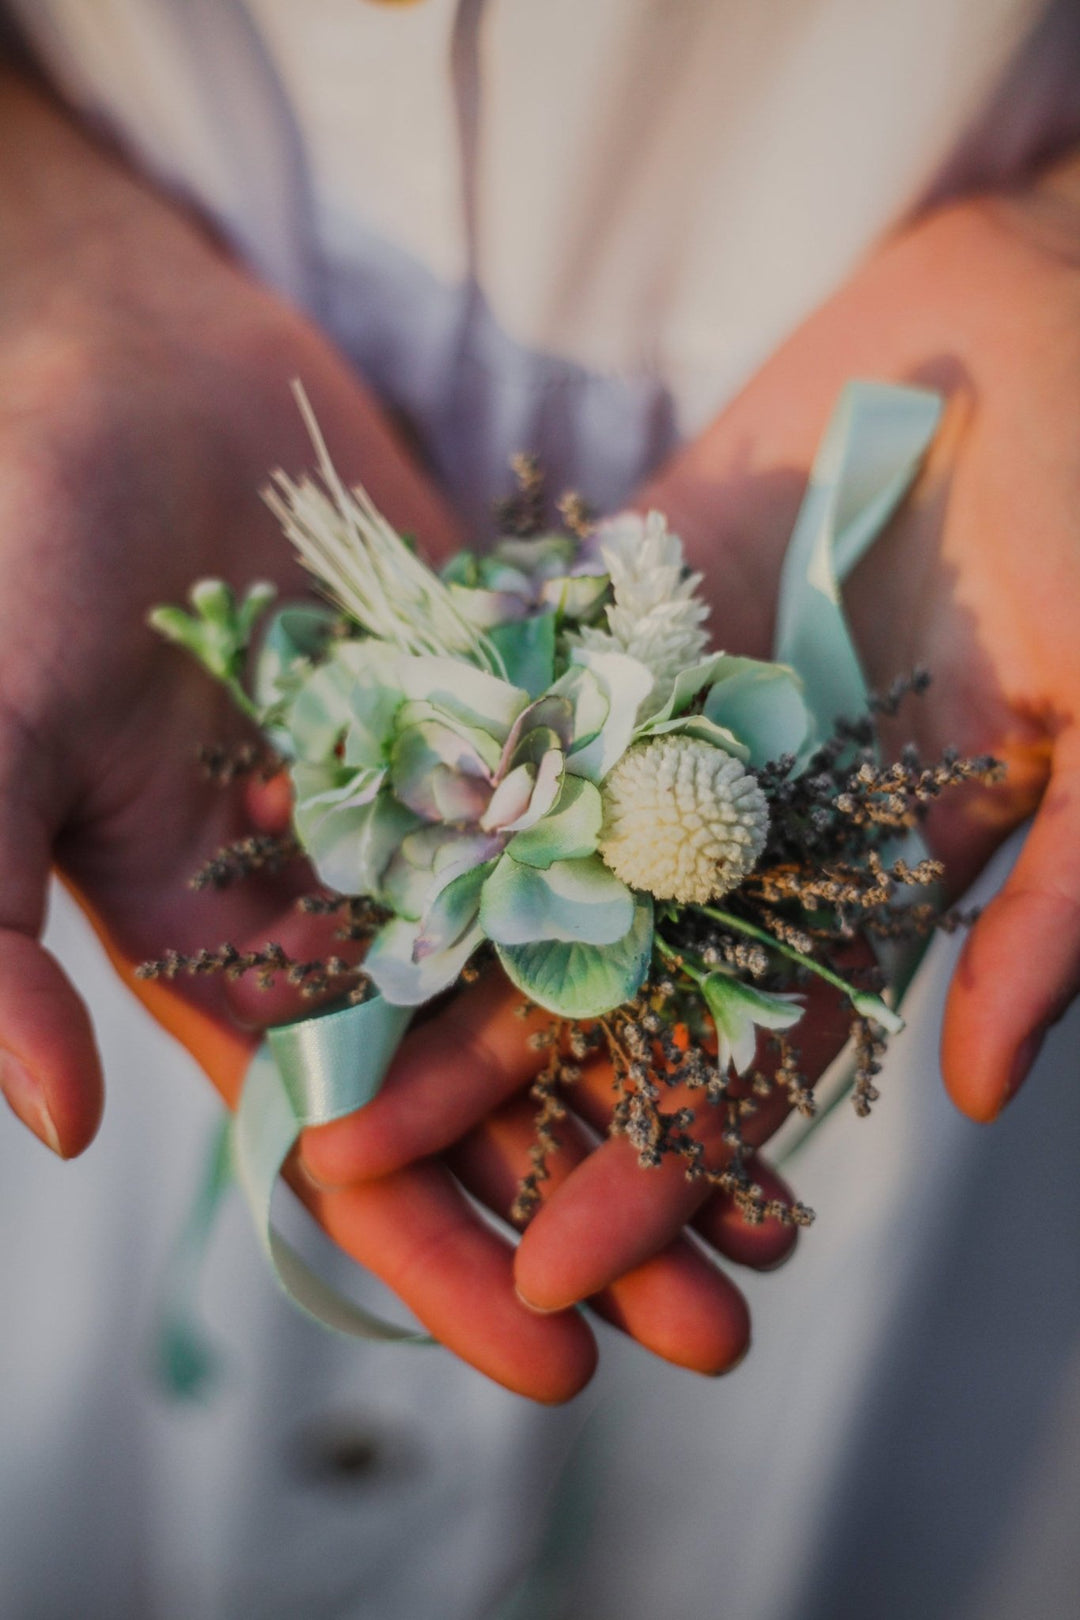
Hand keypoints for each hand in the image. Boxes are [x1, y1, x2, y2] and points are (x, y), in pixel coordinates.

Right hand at [2, 71, 778, 1402]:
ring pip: (562, 986)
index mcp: (218, 952)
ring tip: (772, 1203)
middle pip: (481, 1100)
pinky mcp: (504, 722)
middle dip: (585, 1213)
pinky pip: (603, 832)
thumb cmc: (22, 548)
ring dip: (656, 1093)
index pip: (342, 1148)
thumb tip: (55, 1126)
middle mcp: (340, 909)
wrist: (122, 365)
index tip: (547, 1362)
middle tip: (715, 1333)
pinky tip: (771, 985)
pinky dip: (679, 915)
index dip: (436, 1262)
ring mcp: (433, 817)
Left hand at [301, 157, 1079, 1355]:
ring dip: (406, 934)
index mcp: (857, 879)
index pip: (742, 1059)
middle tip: (343, 1161)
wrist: (1033, 329)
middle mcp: (742, 821)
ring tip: (276, 1009)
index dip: (652, 1170)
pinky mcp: (606, 612)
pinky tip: (285, 795)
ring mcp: (662, 719)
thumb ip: (1057, 901)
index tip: (549, 1270)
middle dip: (476, 1077)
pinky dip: (397, 743)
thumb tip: (976, 1089)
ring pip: (520, 852)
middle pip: (597, 981)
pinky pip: (493, 691)